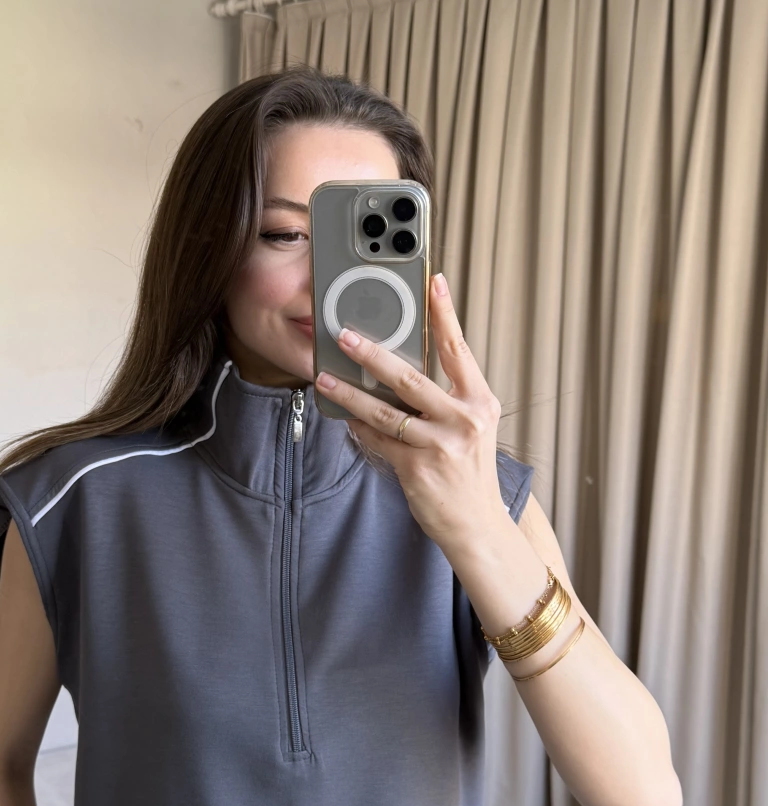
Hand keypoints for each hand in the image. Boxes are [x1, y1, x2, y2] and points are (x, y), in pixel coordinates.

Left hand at [314, 273, 506, 557]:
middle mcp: (464, 420)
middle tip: (345, 336)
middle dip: (372, 354)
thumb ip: (446, 398)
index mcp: (480, 402)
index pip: (459, 349)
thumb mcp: (471, 428)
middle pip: (411, 378)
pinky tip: (343, 418)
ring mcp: (440, 446)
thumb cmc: (469, 472)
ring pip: (385, 412)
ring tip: (325, 379)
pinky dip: (359, 429)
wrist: (477, 524)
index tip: (432, 282)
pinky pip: (378, 441)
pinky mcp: (417, 469)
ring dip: (350, 394)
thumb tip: (402, 370)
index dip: (444, 314)